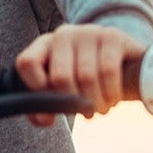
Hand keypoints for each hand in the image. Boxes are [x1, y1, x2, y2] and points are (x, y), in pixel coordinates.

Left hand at [14, 24, 146, 126]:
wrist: (125, 63)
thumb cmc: (85, 80)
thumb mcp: (62, 90)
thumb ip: (45, 107)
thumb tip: (44, 120)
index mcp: (43, 46)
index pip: (27, 63)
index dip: (36, 89)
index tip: (52, 105)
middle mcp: (63, 35)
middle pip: (60, 77)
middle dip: (74, 103)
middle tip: (85, 114)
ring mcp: (87, 32)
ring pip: (86, 76)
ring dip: (95, 102)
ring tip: (100, 110)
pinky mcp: (112, 36)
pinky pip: (108, 70)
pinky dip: (110, 92)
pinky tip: (112, 100)